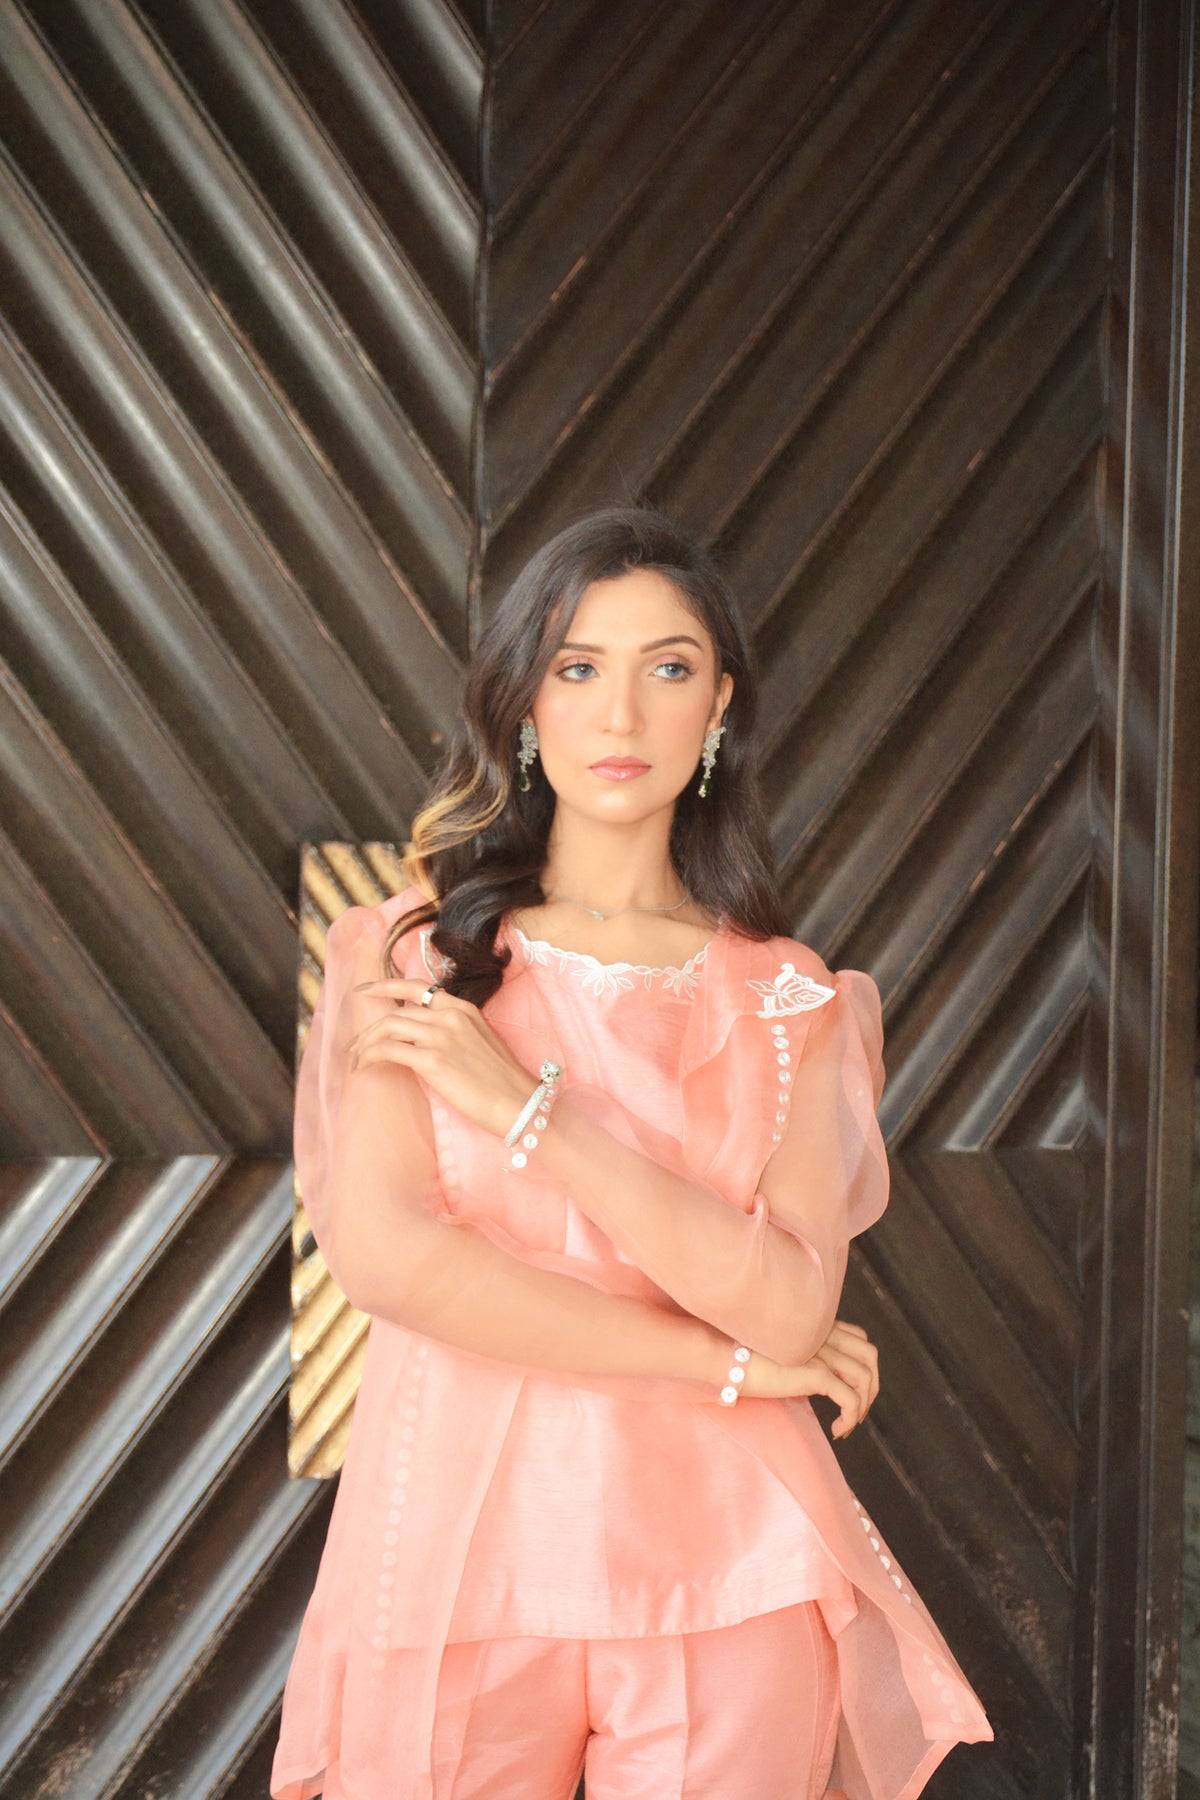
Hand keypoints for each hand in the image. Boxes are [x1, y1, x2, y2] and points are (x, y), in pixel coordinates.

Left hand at [348, 977, 536, 1139]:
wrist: (518, 1103)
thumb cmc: (502, 1082)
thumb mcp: (480, 1042)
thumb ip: (454, 1032)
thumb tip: (423, 1039)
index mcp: (463, 1009)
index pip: (418, 987)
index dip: (386, 984)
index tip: (365, 990)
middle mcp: (451, 1015)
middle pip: (396, 1010)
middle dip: (369, 1027)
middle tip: (354, 1043)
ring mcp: (441, 1036)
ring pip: (388, 1027)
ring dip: (365, 1043)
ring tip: (356, 1058)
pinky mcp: (433, 1060)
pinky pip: (388, 1050)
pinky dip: (370, 1057)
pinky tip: (364, 1068)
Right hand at [738, 1319, 879, 1438]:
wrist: (723, 1356)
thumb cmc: (740, 1357)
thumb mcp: (777, 1352)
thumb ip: (796, 1355)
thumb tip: (803, 1378)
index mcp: (816, 1327)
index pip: (858, 1337)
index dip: (861, 1365)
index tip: (848, 1391)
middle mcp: (823, 1335)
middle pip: (870, 1355)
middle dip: (871, 1385)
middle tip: (855, 1411)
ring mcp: (821, 1352)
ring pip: (865, 1378)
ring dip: (863, 1406)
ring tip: (846, 1425)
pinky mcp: (815, 1373)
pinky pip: (850, 1399)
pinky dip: (850, 1418)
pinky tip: (836, 1431)